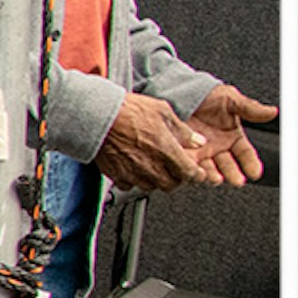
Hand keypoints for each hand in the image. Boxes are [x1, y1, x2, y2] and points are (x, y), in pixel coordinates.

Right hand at [91, 93, 230, 196]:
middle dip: (177, 178)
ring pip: (152, 187)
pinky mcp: (118, 176)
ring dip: (157, 179)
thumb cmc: (129, 111)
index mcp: (166, 151)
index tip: (198, 173)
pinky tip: (135, 166)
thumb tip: (198, 141)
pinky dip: (136, 179)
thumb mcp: (163, 111)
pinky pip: (131, 185)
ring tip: (155, 165)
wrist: (99, 116)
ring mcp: (134, 174)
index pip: (189, 173)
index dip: (197, 175)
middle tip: (176, 168)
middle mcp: (152, 167)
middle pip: (171, 185)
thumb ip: (183, 131)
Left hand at [190, 80, 278, 186]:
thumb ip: (250, 109)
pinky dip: (194, 171)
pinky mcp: (185, 154)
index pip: (245, 154)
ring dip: (214, 176)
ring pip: (210, 169)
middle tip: (237, 181)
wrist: (181, 91)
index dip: (251, 163)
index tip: (255, 172)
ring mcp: (202, 153)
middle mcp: (219, 148)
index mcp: (233, 136)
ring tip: (217, 179)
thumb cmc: (207, 94)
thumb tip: (272, 112)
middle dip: (233, 174)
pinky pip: (190, 166)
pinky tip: (197, 173)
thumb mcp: (230, 99)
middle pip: (228, 166)